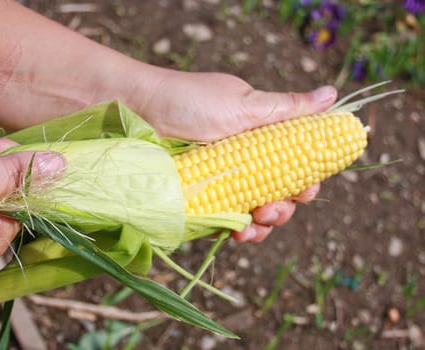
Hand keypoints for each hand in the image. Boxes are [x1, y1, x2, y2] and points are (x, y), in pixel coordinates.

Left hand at [132, 71, 336, 241]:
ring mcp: (221, 182)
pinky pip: (226, 221)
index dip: (305, 180)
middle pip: (278, 194)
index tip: (306, 190)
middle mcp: (243, 160)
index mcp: (259, 136)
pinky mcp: (199, 200)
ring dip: (265, 223)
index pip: (294, 164)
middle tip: (273, 208)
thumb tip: (334, 95)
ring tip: (256, 221)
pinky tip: (239, 232)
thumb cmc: (190, 102)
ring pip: (255, 212)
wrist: (138, 112)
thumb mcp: (243, 104)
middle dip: (284, 207)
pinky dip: (238, 230)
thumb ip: (287, 109)